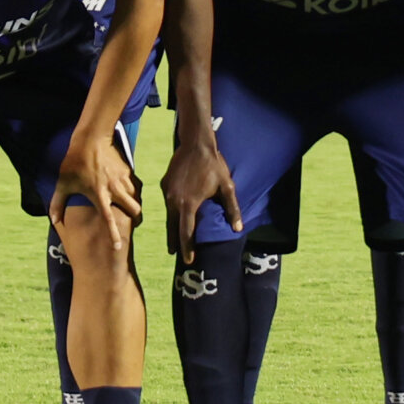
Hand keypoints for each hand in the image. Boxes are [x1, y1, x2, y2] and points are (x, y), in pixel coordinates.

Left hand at [50, 127, 142, 230]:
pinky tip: (128, 193)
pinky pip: (136, 186)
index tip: (118, 248)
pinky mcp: (128, 171)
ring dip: (135, 205)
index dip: (113, 235)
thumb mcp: (63, 183)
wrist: (91, 139)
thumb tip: (53, 220)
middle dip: (135, 219)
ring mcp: (123, 180)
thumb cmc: (74, 162)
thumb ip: (57, 203)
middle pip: (134, 210)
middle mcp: (114, 189)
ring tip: (130, 209)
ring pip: (137, 198)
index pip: (109, 220)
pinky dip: (135, 192)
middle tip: (132, 223)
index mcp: (99, 195)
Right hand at [161, 127, 238, 262]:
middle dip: (174, 242)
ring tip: (174, 238)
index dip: (187, 248)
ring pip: (169, 214)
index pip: (186, 232)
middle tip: (175, 254)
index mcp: (189, 204)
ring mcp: (167, 192)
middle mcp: (174, 200)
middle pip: (173, 227)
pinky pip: (167, 202)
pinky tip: (176, 214)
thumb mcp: (227, 187)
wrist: (196, 144)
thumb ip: (232, 209)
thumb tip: (238, 229)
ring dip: (172, 227)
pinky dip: (171, 211)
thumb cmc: (214, 166)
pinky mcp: (164, 184)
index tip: (188, 260)